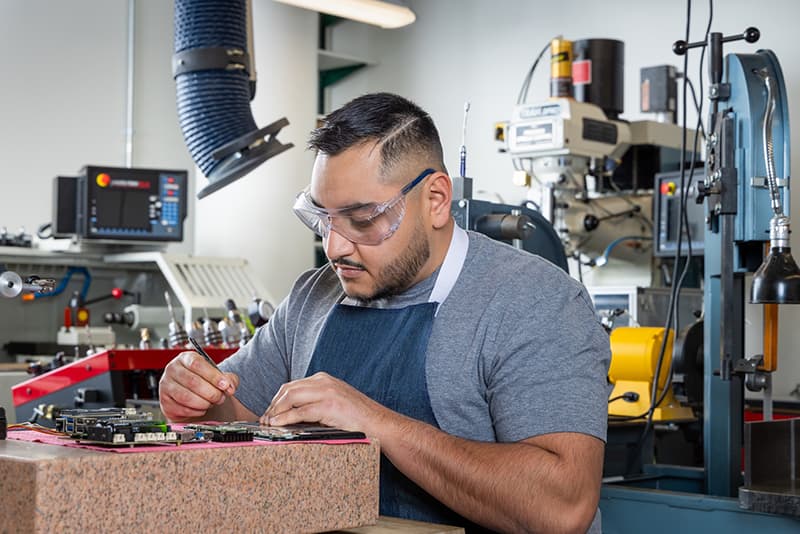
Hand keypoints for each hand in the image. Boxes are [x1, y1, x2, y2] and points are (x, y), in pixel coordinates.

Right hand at [159, 350, 238, 421]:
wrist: (191, 397)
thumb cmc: (204, 383)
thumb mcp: (218, 376)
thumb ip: (228, 379)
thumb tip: (230, 387)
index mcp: (186, 358)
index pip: (197, 364)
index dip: (213, 376)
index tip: (225, 385)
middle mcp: (173, 369)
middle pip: (192, 381)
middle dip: (211, 392)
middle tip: (220, 398)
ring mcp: (166, 385)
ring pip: (186, 397)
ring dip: (204, 403)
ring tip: (212, 403)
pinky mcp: (165, 401)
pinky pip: (182, 409)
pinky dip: (196, 411)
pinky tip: (202, 408)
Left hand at [260, 372, 389, 433]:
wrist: (379, 424)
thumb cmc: (358, 418)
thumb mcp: (334, 403)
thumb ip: (315, 402)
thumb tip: (292, 414)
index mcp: (324, 379)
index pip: (292, 386)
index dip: (277, 400)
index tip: (269, 413)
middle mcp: (324, 382)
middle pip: (287, 389)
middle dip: (272, 405)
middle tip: (265, 420)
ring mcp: (326, 392)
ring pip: (290, 397)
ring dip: (275, 411)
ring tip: (268, 424)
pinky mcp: (329, 406)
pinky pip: (299, 412)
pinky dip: (284, 418)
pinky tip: (277, 425)